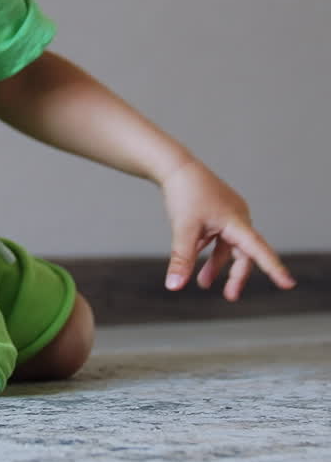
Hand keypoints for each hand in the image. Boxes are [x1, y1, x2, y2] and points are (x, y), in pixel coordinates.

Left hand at [161, 159, 296, 300]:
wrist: (175, 165)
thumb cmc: (184, 193)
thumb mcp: (184, 229)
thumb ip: (182, 259)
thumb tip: (175, 286)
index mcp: (236, 221)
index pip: (258, 250)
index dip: (273, 268)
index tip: (288, 284)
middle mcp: (237, 217)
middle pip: (243, 252)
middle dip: (236, 275)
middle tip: (230, 296)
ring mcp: (228, 213)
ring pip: (228, 245)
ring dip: (217, 264)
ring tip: (203, 283)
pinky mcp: (217, 211)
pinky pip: (218, 235)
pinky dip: (208, 249)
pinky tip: (195, 260)